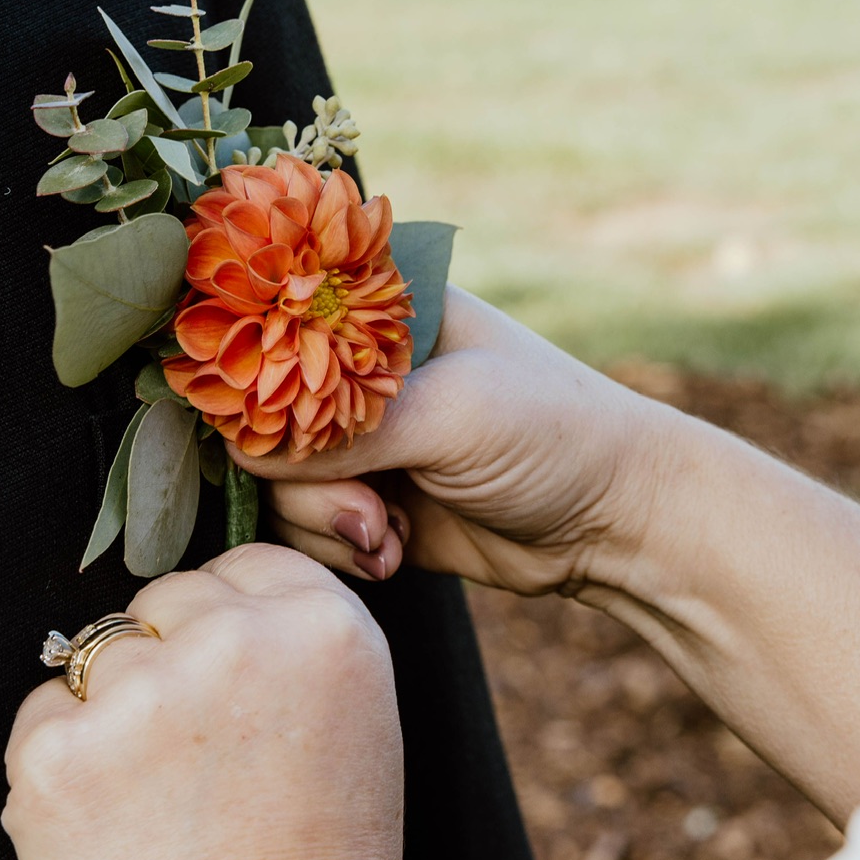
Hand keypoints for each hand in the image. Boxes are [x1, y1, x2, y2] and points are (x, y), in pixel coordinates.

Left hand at [1, 544, 401, 859]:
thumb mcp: (359, 730)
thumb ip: (297, 645)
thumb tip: (226, 604)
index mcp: (326, 630)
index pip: (246, 563)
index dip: (230, 623)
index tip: (230, 678)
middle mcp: (235, 643)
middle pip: (167, 598)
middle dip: (168, 660)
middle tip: (196, 755)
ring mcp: (139, 695)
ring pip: (97, 652)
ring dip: (111, 709)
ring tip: (157, 796)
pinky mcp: (57, 750)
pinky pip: (41, 715)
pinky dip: (61, 763)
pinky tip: (113, 821)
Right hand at [236, 286, 681, 598]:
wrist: (614, 522)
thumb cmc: (551, 435)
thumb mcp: (450, 414)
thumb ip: (343, 428)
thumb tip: (244, 454)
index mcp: (378, 309)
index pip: (273, 321)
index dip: (256, 375)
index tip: (276, 427)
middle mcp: (357, 368)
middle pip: (263, 415)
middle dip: (302, 476)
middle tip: (366, 505)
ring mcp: (359, 435)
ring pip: (276, 480)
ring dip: (322, 521)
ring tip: (384, 532)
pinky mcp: (365, 498)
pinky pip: (304, 525)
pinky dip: (338, 547)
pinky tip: (391, 550)